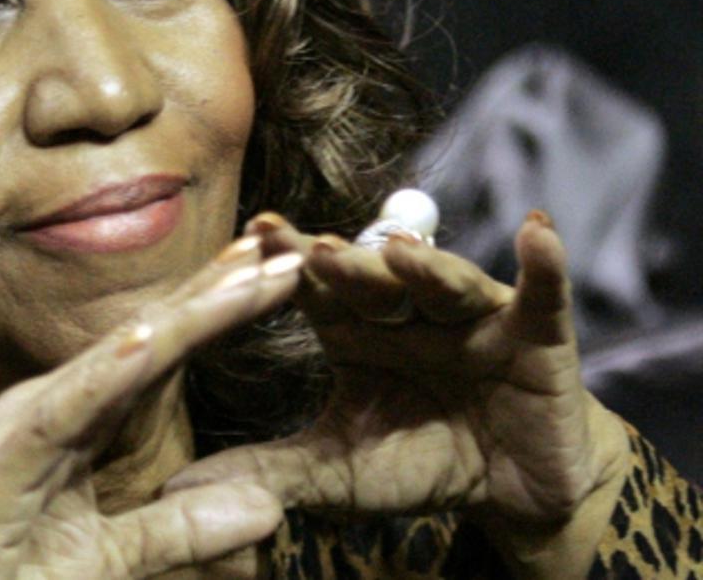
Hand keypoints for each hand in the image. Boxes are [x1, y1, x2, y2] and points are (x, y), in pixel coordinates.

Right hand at [0, 236, 303, 579]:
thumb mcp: (112, 563)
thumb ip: (183, 529)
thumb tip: (267, 511)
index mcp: (78, 420)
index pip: (162, 358)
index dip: (220, 313)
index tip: (279, 275)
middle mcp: (55, 406)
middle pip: (150, 340)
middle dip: (218, 294)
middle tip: (284, 249)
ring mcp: (26, 422)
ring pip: (119, 360)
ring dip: (185, 317)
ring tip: (244, 275)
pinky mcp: (4, 455)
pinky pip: (65, 409)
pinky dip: (106, 373)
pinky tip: (148, 341)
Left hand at [165, 212, 630, 577]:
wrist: (511, 489)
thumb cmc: (419, 462)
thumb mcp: (338, 470)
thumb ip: (267, 470)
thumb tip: (176, 485)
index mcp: (356, 331)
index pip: (316, 289)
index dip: (288, 263)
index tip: (252, 233)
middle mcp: (409, 311)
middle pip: (375, 282)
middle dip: (348, 267)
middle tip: (316, 252)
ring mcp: (474, 315)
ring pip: (446, 283)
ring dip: (426, 266)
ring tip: (398, 254)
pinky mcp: (538, 333)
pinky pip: (543, 294)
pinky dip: (544, 264)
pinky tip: (537, 231)